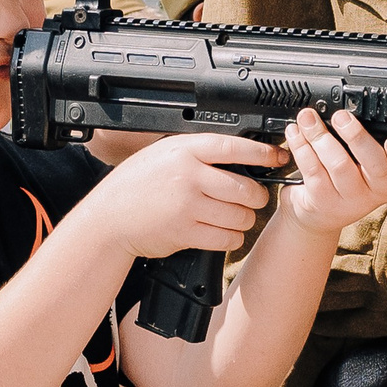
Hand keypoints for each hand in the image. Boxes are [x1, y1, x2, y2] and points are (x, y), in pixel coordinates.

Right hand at [84, 133, 279, 260]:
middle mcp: (188, 176)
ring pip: (240, 215)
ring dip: (245, 219)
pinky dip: (232, 238)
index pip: (234, 148)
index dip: (262, 153)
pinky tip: (224, 232)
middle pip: (244, 187)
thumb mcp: (164, 154)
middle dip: (256, 195)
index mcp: (184, 150)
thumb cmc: (136, 184)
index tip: (277, 157)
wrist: (109, 218)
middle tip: (254, 196)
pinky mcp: (186, 233)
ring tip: (237, 216)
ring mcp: (187, 206)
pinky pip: (226, 238)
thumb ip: (197, 153)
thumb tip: (240, 153)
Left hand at [277, 108, 386, 236]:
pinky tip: (296, 133)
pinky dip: (301, 146)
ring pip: (338, 164)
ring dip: (321, 135)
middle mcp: (374, 193)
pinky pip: (312, 169)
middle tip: (341, 117)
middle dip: (356, 136)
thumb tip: (352, 109)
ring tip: (309, 118)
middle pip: (373, 164)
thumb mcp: (365, 168)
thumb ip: (367, 145)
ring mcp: (348, 199)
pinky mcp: (322, 200)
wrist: (317, 214)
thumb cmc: (345, 182)